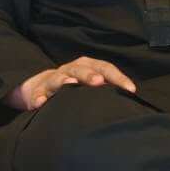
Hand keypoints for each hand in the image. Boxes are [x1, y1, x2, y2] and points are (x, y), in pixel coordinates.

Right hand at [4, 56, 136, 110]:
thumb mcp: (90, 86)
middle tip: (99, 82)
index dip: (118, 78)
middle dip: (89, 75)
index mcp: (86, 67)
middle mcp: (70, 70)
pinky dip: (38, 97)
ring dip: (63, 81)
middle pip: (80, 69)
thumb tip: (132, 100)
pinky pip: (37, 94)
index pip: (104, 68)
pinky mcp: (37, 91)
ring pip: (58, 78)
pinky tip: (40, 103)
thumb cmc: (72, 88)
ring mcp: (53, 79)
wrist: (38, 87)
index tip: (131, 90)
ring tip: (70, 85)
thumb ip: (107, 90)